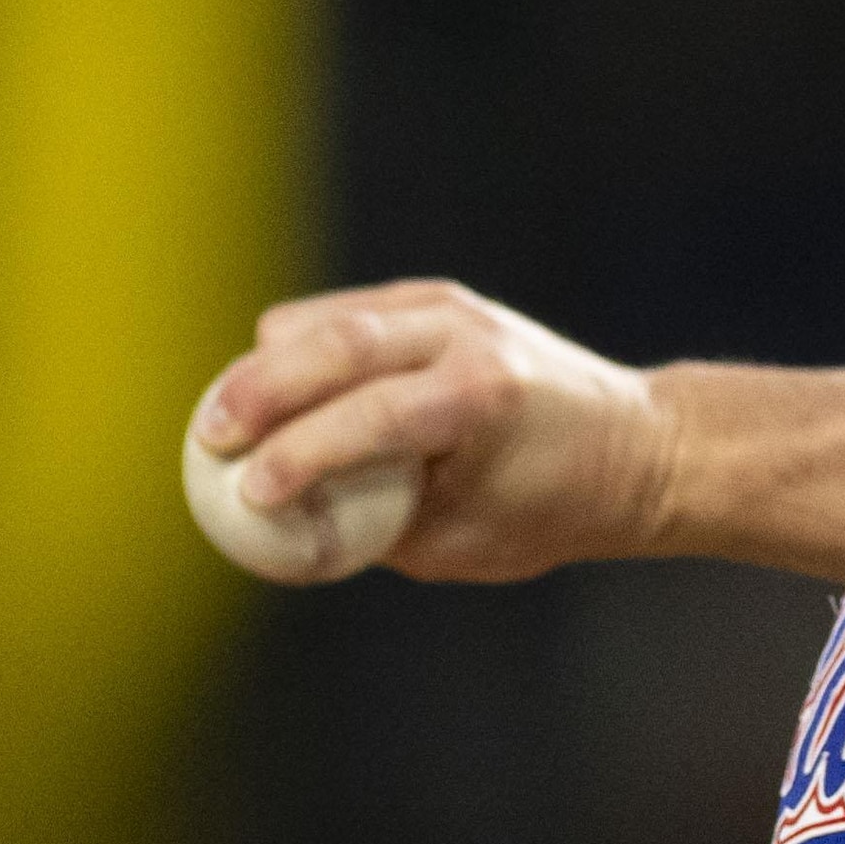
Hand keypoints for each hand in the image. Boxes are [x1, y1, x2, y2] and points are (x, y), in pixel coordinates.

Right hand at [192, 280, 676, 584]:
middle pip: (335, 346)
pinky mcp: (439, 301)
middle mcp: (467, 338)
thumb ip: (372, 529)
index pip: (370, 417)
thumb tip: (281, 526)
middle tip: (208, 439)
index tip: (250, 492)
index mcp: (483, 399)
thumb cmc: (553, 509)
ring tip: (227, 419)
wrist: (636, 446)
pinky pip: (346, 314)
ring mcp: (453, 310)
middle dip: (257, 392)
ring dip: (269, 364)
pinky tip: (272, 388)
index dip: (301, 455)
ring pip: (330, 319)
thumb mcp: (464, 543)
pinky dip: (299, 346)